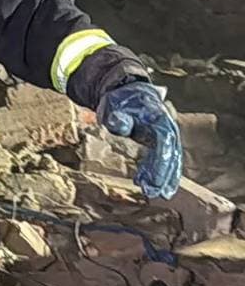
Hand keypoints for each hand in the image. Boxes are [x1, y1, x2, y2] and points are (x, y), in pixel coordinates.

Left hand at [99, 81, 181, 198]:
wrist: (127, 91)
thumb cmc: (121, 100)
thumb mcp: (115, 106)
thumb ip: (118, 117)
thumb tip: (118, 124)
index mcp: (159, 120)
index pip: (163, 145)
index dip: (159, 163)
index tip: (153, 180)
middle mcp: (167, 129)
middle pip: (170, 155)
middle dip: (164, 175)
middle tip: (155, 192)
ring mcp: (166, 136)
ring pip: (171, 159)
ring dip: (167, 178)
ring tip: (160, 194)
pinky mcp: (161, 142)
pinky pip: (165, 159)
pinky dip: (164, 173)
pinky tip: (160, 187)